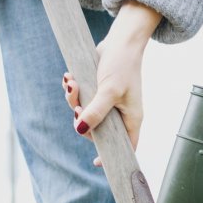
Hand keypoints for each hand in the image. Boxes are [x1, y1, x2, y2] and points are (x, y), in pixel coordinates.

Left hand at [62, 1, 161, 166]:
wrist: (121, 41)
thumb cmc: (122, 66)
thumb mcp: (108, 91)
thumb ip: (96, 112)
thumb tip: (80, 130)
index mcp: (131, 119)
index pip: (126, 146)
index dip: (112, 156)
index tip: (96, 162)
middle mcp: (121, 114)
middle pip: (98, 130)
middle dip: (82, 120)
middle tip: (76, 108)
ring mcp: (109, 103)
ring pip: (86, 113)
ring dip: (73, 100)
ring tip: (72, 83)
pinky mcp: (99, 91)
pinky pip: (82, 99)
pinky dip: (74, 90)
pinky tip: (70, 78)